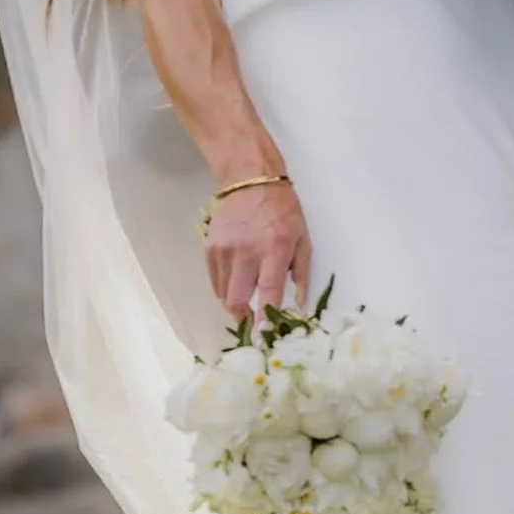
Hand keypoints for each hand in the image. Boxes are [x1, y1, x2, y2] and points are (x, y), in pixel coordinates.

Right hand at [203, 181, 312, 320]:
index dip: (266, 317)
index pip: (268, 291)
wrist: (249, 178)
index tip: (265, 336)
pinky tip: (237, 281)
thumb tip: (298, 306)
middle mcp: (247, 251)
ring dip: (235, 303)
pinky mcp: (210, 247)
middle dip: (244, 319)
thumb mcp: (303, 238)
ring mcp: (225, 250)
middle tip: (253, 324)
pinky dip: (225, 288)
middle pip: (236, 300)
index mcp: (275, 249)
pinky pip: (215, 281)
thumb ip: (302, 274)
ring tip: (247, 296)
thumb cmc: (282, 209)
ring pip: (224, 294)